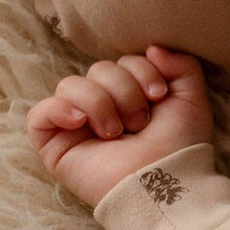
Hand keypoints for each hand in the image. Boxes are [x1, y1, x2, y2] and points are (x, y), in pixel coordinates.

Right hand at [26, 45, 214, 207]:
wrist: (165, 183)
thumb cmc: (179, 146)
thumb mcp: (191, 98)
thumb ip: (181, 64)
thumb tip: (152, 47)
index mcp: (130, 96)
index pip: (123, 61)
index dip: (141, 70)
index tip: (159, 95)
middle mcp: (102, 108)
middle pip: (98, 69)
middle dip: (124, 90)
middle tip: (139, 122)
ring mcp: (76, 127)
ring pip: (70, 84)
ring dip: (100, 103)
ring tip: (116, 132)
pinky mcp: (55, 146)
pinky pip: (39, 114)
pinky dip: (59, 110)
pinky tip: (81, 123)